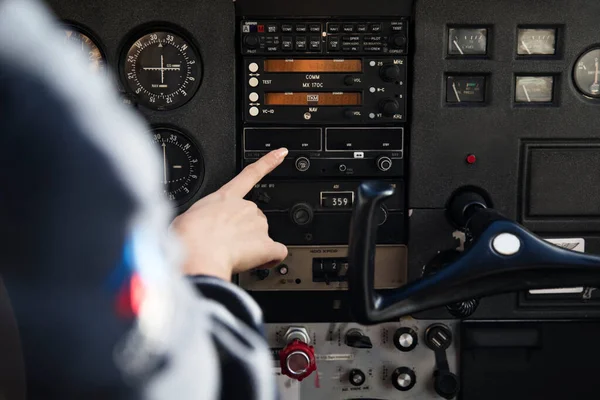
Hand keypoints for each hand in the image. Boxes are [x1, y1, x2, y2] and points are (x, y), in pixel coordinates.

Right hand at [171, 148, 288, 280]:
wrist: (196, 253)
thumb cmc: (186, 238)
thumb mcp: (184, 219)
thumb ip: (200, 219)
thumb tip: (197, 231)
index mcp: (224, 197)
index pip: (250, 174)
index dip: (268, 162)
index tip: (281, 153)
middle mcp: (245, 207)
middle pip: (253, 216)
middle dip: (244, 230)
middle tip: (226, 245)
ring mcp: (258, 225)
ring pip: (262, 236)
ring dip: (252, 246)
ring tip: (231, 256)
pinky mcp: (266, 245)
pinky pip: (276, 252)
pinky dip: (270, 258)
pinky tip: (260, 262)